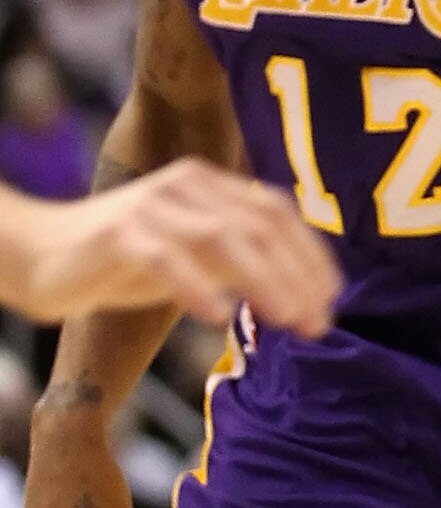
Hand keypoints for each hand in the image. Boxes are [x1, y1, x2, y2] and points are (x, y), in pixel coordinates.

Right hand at [10, 165, 338, 334]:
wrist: (41, 255)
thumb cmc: (126, 260)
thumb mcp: (195, 257)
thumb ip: (242, 265)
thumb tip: (305, 297)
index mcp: (210, 184)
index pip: (277, 212)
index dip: (312, 255)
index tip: (333, 299)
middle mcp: (185, 184)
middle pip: (258, 226)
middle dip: (298, 276)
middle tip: (319, 323)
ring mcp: (150, 205)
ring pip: (221, 239)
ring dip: (263, 282)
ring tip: (287, 320)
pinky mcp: (118, 233)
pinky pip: (165, 257)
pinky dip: (195, 286)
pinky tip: (216, 316)